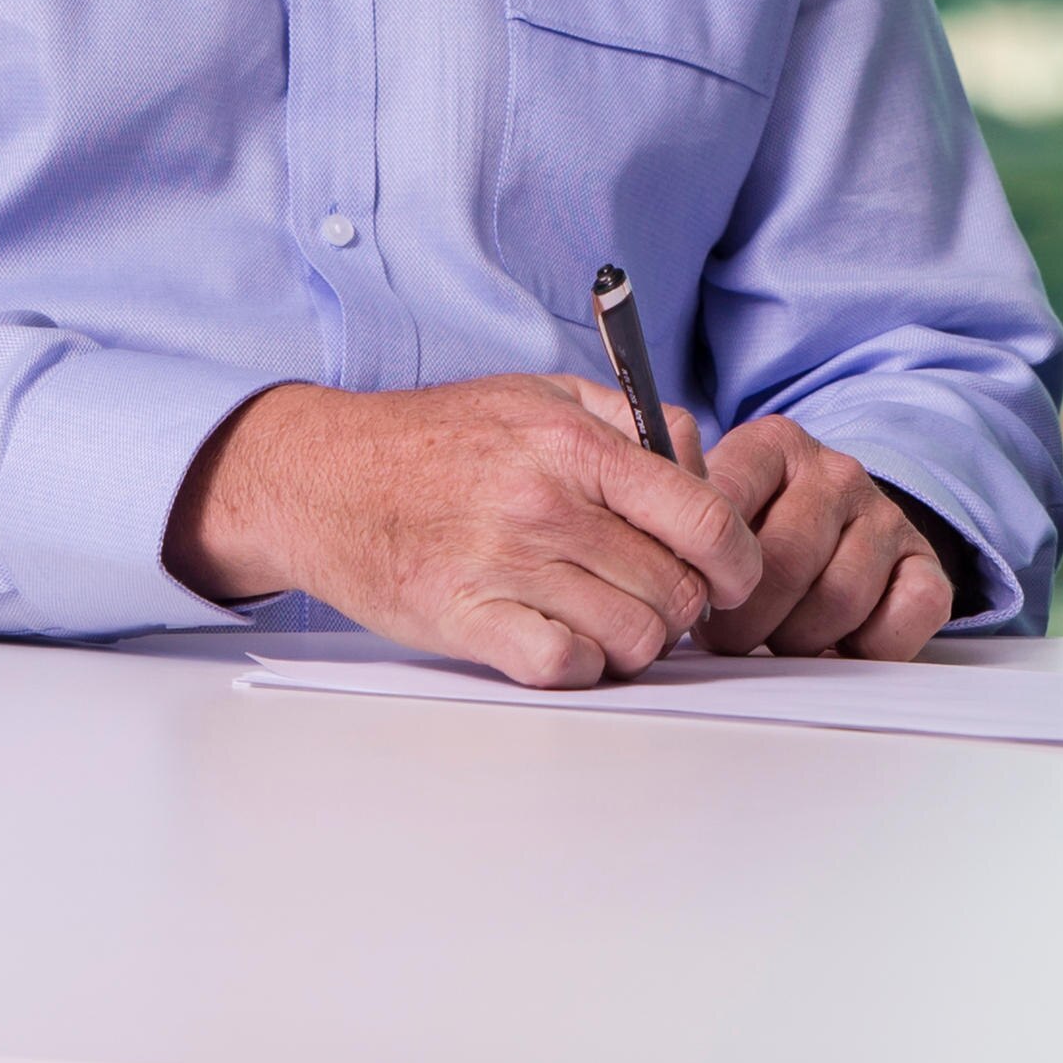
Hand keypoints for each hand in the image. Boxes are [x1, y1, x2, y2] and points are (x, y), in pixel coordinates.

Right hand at [168, 374, 763, 687]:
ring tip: (610, 619)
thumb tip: (702, 464)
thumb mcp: (540, 395)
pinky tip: (565, 640)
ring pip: (631, 637)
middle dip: (681, 605)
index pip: (704, 519)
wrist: (324, 476)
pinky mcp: (465, 620)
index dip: (739, 561)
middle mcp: (545, 505)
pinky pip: (566, 666)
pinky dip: (581, 665)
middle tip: (655, 597)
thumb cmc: (438, 437)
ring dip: (634, 640)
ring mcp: (504, 565)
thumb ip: (631, 420)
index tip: (734, 577)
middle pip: (675, 590)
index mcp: (574, 444)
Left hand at [696, 414, 954, 658]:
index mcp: (773, 445)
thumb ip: (680, 524)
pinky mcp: (925, 563)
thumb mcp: (709, 510)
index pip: (725, 506)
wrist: (835, 529)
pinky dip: (869, 647)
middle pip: (784, 563)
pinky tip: (839, 643)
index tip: (696, 599)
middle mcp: (836, 471)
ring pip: (840, 598)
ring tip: (779, 637)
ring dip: (801, 639)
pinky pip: (906, 614)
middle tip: (730, 639)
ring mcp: (885, 516)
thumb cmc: (755, 533)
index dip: (705, 572)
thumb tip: (649, 565)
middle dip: (746, 622)